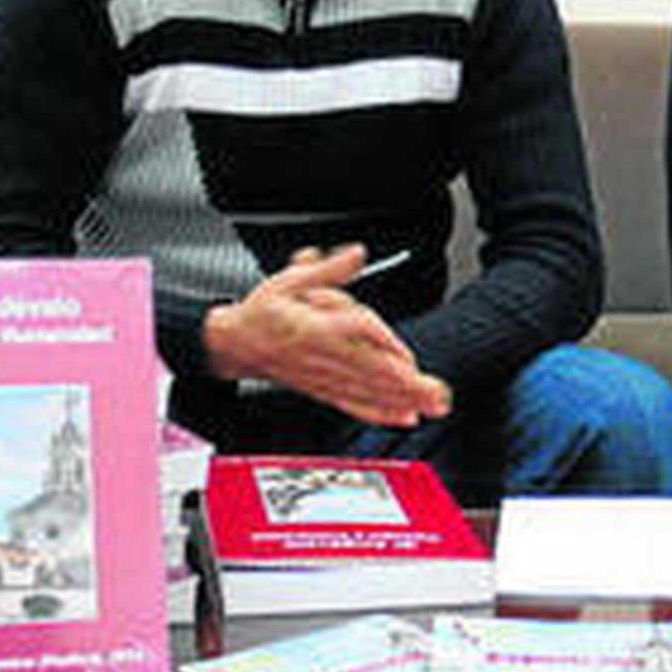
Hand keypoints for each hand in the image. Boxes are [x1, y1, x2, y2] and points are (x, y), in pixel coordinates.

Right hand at [203, 244, 450, 427]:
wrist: (234, 344)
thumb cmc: (263, 313)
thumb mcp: (290, 281)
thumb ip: (328, 270)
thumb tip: (356, 254)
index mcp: (312, 327)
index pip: (355, 331)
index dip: (384, 340)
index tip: (406, 354)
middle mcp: (321, 356)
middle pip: (372, 369)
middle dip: (407, 384)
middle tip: (437, 393)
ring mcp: (323, 377)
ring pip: (367, 390)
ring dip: (402, 400)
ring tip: (432, 406)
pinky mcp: (322, 390)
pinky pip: (353, 405)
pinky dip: (379, 413)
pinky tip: (404, 417)